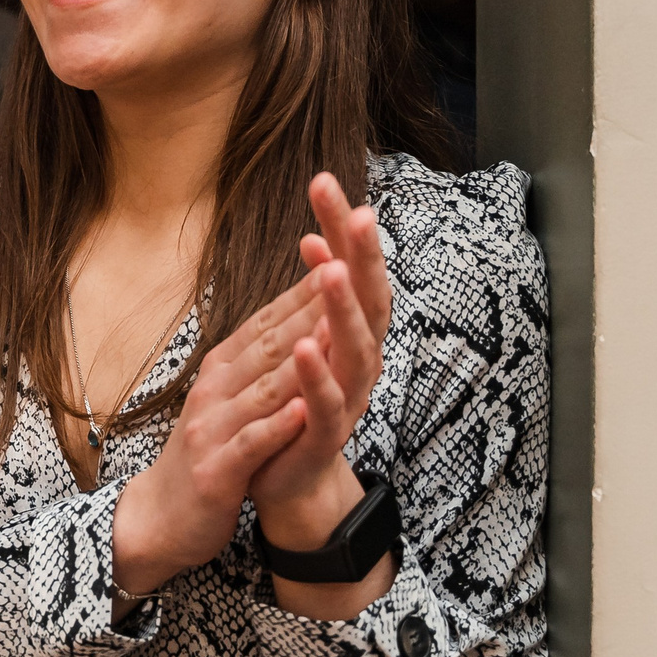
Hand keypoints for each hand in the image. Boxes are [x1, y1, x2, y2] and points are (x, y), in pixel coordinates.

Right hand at [110, 267, 326, 597]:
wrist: (161, 516)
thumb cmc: (207, 450)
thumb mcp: (229, 396)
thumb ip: (259, 358)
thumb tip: (299, 314)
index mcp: (223, 368)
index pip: (271, 321)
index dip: (309, 289)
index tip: (346, 257)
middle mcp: (215, 389)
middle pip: (271, 343)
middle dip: (310, 308)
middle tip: (348, 271)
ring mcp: (212, 428)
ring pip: (264, 389)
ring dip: (299, 361)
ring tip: (334, 331)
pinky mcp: (217, 471)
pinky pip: (250, 443)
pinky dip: (275, 427)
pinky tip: (301, 413)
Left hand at [247, 173, 393, 549]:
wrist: (287, 474)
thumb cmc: (296, 400)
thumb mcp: (304, 337)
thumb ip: (313, 295)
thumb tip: (317, 237)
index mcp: (352, 333)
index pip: (355, 269)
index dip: (345, 229)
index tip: (324, 182)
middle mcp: (360, 360)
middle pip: (370, 299)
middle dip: (363, 254)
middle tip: (357, 208)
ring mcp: (348, 397)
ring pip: (357, 347)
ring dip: (345, 308)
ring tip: (334, 269)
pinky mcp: (326, 433)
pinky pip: (326, 401)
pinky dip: (318, 373)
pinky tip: (306, 345)